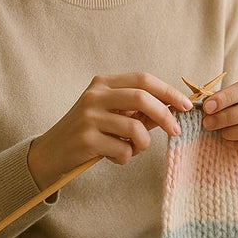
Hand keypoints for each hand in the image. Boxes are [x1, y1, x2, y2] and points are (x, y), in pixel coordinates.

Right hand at [27, 73, 192, 188]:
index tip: (186, 105)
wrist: (50, 153)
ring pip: (136, 129)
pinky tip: (112, 157)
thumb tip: (174, 108)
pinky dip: (126, 158)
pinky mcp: (86, 140)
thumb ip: (139, 111)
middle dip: (165, 115)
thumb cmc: (88, 133)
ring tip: (132, 149)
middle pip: (142, 98)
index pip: (143, 79)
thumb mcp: (112, 115)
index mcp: (103, 83)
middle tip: (175, 131)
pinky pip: (124, 150)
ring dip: (142, 145)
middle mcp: (94, 95)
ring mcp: (89, 117)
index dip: (169, 91)